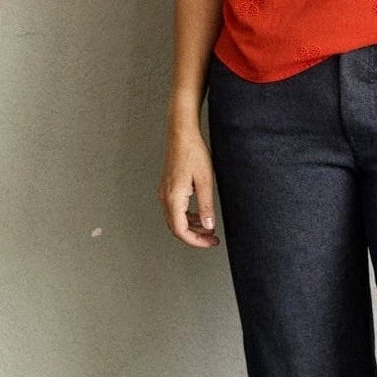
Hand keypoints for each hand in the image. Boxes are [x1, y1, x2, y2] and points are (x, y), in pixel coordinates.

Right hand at [158, 126, 220, 247]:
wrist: (182, 134)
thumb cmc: (193, 153)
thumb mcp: (206, 181)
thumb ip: (206, 206)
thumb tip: (208, 226)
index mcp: (174, 198)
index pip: (181, 231)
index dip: (196, 241)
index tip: (210, 242)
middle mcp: (165, 197)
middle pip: (176, 228)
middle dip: (195, 236)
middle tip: (211, 239)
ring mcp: (165, 192)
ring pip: (175, 220)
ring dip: (191, 227)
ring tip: (208, 228)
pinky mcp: (168, 188)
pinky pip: (175, 209)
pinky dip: (187, 216)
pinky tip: (200, 214)